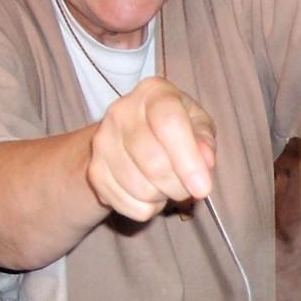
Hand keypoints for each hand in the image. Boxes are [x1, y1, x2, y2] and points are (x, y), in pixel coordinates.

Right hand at [87, 77, 216, 220]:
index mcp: (153, 93)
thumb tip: (205, 161)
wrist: (130, 137)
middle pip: (154, 162)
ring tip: (167, 184)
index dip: (188, 161)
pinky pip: (129, 205)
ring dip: (164, 196)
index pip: (169, 124)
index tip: (203, 188)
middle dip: (179, 185)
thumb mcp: (198, 126)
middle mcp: (121, 112)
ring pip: (141, 189)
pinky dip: (148, 208)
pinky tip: (150, 191)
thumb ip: (204, 142)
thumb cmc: (175, 130)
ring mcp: (102, 142)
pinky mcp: (95, 172)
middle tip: (190, 187)